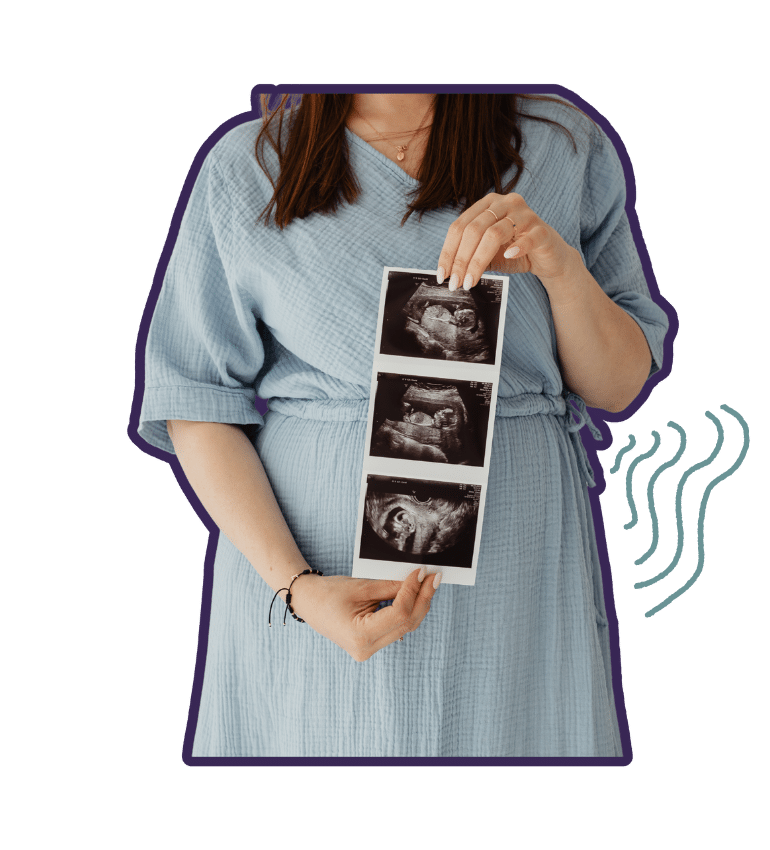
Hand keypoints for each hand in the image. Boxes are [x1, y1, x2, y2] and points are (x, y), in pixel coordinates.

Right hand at [288, 567, 441, 661]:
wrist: (308, 602)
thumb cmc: (329, 593)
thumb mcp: (362, 587)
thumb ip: (391, 586)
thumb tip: (418, 579)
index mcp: (360, 637)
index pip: (399, 614)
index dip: (413, 592)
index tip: (421, 572)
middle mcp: (367, 649)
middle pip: (406, 623)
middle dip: (422, 598)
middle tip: (433, 577)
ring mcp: (370, 649)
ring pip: (405, 627)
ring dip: (418, 604)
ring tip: (428, 583)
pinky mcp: (372, 644)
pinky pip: (397, 628)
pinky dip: (407, 611)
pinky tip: (415, 595)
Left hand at [436, 193, 580, 289]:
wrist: (548, 258)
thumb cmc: (515, 254)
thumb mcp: (487, 254)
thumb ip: (470, 256)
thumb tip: (448, 273)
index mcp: (488, 204)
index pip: (460, 226)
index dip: (448, 251)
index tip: (442, 274)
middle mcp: (506, 203)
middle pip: (474, 229)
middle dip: (461, 259)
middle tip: (455, 282)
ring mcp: (525, 215)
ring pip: (494, 234)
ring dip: (478, 261)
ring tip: (471, 281)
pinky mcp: (542, 230)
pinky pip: (528, 237)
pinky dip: (517, 248)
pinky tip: (507, 257)